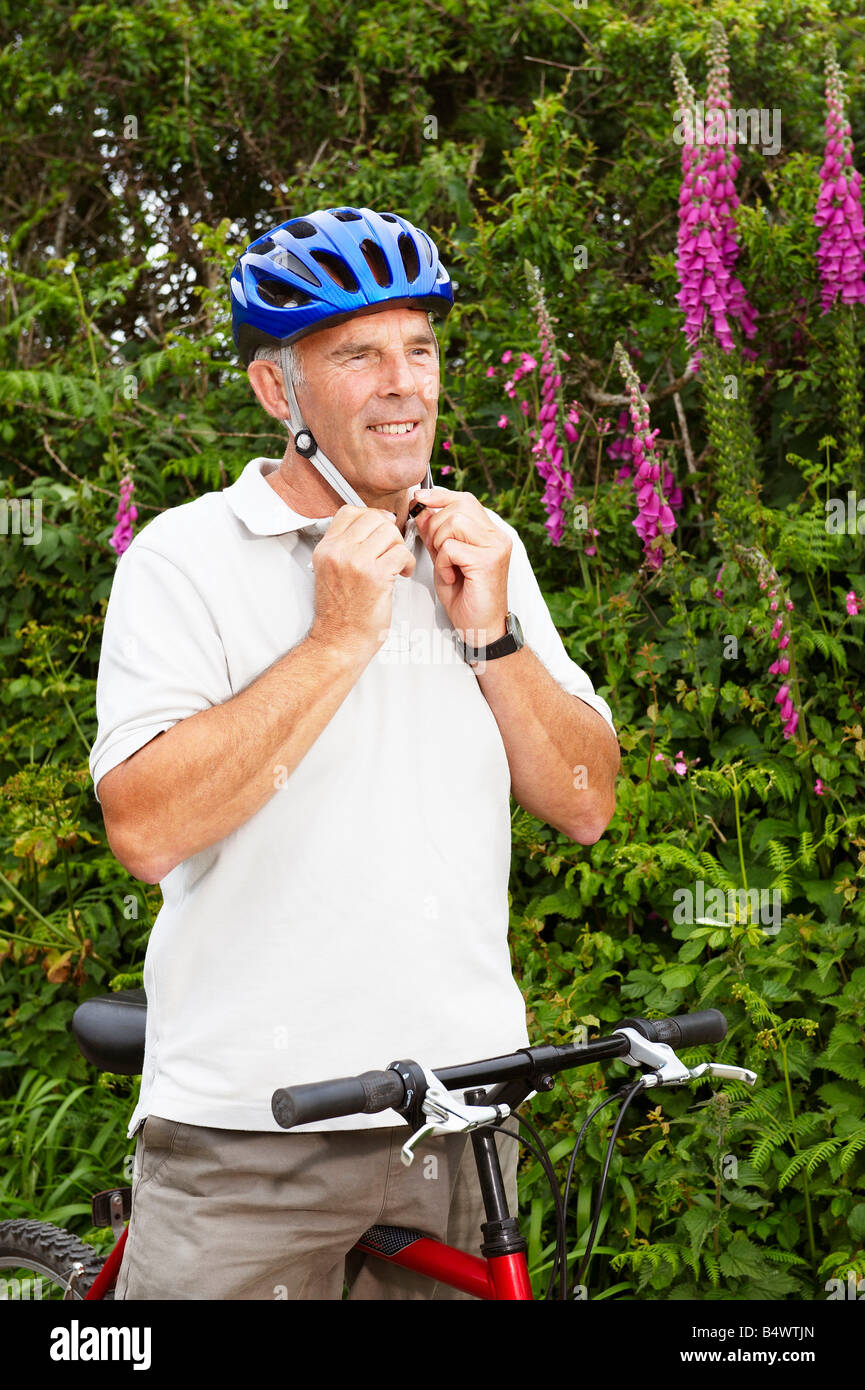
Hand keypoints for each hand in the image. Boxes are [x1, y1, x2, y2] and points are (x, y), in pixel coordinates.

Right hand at [309, 506, 415, 658]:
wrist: (339, 640)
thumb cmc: (340, 612)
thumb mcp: (330, 571)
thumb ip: (345, 546)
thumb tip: (373, 523)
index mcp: (326, 548)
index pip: (349, 511)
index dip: (370, 516)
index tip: (380, 530)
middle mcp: (338, 552)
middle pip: (374, 518)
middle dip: (389, 532)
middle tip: (392, 549)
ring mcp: (356, 562)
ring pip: (390, 533)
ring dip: (400, 547)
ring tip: (398, 564)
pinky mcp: (375, 576)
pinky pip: (401, 553)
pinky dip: (408, 563)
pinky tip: (403, 574)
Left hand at [411, 486, 510, 644]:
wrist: (480, 628)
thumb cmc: (465, 598)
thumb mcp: (444, 559)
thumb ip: (436, 535)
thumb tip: (422, 510)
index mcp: (489, 533)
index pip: (465, 500)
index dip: (440, 496)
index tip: (419, 499)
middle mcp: (497, 536)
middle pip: (458, 506)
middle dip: (436, 525)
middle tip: (437, 551)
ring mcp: (496, 547)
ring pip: (454, 522)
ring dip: (439, 543)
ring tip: (446, 565)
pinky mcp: (488, 561)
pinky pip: (452, 547)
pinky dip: (443, 563)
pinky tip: (451, 577)